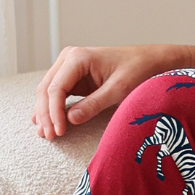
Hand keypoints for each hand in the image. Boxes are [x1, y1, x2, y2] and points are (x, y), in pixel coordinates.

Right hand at [31, 44, 183, 139]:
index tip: (59, 132)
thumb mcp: (118, 89)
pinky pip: (57, 94)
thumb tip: (70, 120)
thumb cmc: (138, 70)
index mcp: (78, 57)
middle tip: (49, 136)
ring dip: (45, 112)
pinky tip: (47, 123)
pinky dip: (52, 108)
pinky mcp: (73, 77)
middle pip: (46, 89)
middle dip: (46, 114)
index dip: (53, 112)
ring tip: (45, 134)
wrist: (150, 61)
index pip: (56, 88)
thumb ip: (94, 104)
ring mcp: (69, 67)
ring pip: (48, 92)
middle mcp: (69, 59)